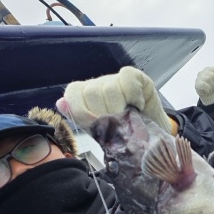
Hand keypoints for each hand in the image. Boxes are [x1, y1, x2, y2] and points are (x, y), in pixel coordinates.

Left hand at [57, 66, 173, 133]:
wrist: (152, 137)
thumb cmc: (124, 134)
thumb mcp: (101, 134)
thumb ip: (81, 120)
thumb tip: (61, 103)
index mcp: (84, 98)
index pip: (72, 94)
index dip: (81, 112)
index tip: (96, 125)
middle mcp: (98, 85)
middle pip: (92, 93)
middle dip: (105, 115)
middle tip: (117, 126)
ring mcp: (116, 79)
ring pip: (110, 89)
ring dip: (120, 108)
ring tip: (128, 118)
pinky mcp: (135, 76)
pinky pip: (128, 80)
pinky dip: (134, 96)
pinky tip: (138, 105)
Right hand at [195, 66, 213, 105]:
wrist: (213, 100)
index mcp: (211, 69)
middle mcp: (204, 71)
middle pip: (213, 75)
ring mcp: (199, 77)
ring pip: (208, 79)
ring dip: (212, 87)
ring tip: (211, 89)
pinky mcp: (197, 84)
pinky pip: (203, 84)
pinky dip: (208, 89)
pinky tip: (207, 91)